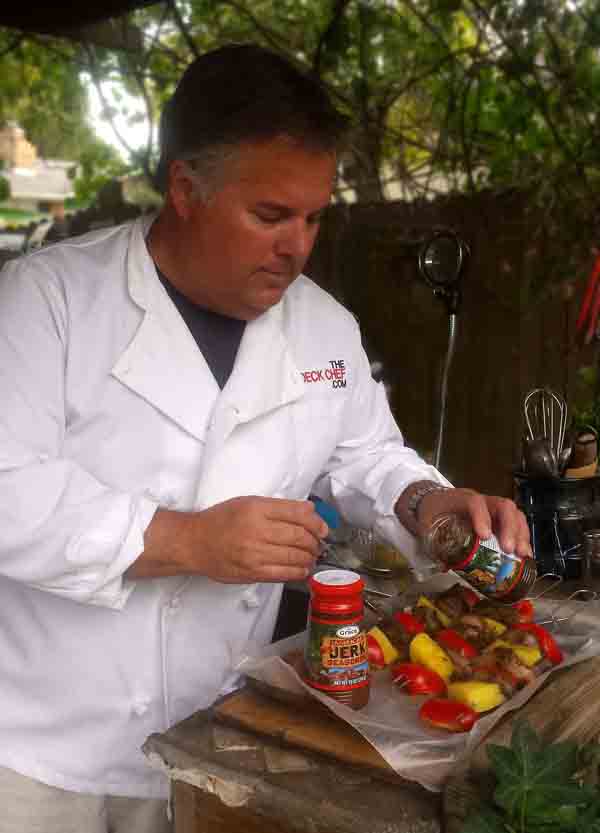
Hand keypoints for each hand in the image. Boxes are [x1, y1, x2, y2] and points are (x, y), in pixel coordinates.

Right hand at [179, 496, 328, 582]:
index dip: (316, 521)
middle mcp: (257, 530)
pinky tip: (302, 568)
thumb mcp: (248, 503)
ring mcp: (255, 553)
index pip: (298, 513)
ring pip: (295, 556)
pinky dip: (299, 571)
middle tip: (319, 542)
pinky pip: (284, 574)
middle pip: (300, 535)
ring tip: (312, 555)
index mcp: (256, 508)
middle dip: (315, 540)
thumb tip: (310, 511)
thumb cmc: (220, 521)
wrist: (194, 543)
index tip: (322, 527)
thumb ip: (279, 507)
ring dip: (310, 557)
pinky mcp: (253, 572)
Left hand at [417, 487, 531, 559]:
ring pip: (513, 513)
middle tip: (509, 549)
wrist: (434, 499)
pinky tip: (525, 554)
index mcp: (460, 499)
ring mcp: (492, 508)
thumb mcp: (425, 522)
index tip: (485, 536)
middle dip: (509, 528)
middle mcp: (481, 501)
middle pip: (502, 506)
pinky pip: (516, 522)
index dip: (482, 517)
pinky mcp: (499, 518)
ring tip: (522, 554)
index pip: (474, 503)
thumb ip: (431, 541)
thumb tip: (443, 565)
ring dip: (520, 534)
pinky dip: (522, 538)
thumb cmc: (432, 511)